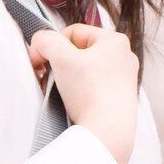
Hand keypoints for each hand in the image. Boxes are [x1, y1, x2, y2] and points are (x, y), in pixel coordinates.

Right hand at [28, 23, 139, 163]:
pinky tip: (68, 103)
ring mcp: (123, 79)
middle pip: (78, 52)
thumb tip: (40, 43)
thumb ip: (46, 41)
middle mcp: (123, 57)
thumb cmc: (89, 90)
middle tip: (46, 77)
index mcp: (115, 41)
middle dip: (58, 64)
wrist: (107, 131)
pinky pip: (91, 88)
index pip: (73, 32)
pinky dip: (76, 92)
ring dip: (64, 79)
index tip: (39, 63)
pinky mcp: (119, 99)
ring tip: (55, 92)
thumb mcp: (61, 58)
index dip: (52, 44)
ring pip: (83, 71)